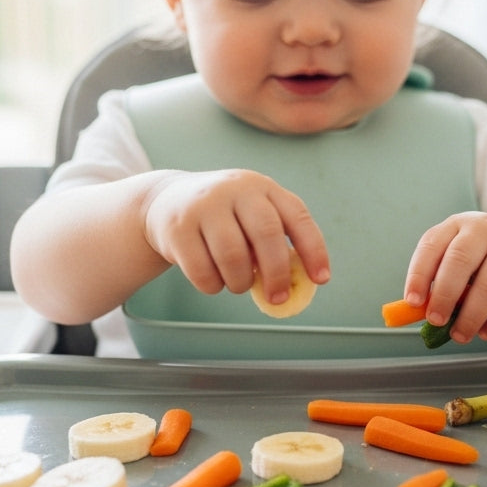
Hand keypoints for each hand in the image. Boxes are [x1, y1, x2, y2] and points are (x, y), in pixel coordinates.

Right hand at [142, 169, 328, 303]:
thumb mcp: (250, 217)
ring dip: (240, 282)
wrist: (165, 202)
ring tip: (238, 283)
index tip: (321, 279)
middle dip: (277, 274)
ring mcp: (204, 206)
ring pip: (233, 257)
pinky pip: (202, 271)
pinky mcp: (177, 227)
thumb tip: (296, 285)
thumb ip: (274, 243)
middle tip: (278, 298)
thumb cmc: (224, 219)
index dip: (313, 250)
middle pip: (266, 235)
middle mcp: (235, 189)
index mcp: (262, 187)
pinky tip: (213, 280)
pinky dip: (213, 286)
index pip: (297, 217)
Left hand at [404, 212, 486, 343]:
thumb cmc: (481, 262)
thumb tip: (414, 312)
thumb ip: (436, 282)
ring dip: (471, 316)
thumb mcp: (456, 263)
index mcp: (458, 224)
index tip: (412, 302)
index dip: (419, 274)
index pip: (432, 245)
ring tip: (459, 335)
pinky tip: (486, 333)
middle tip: (435, 321)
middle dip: (445, 295)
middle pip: (461, 260)